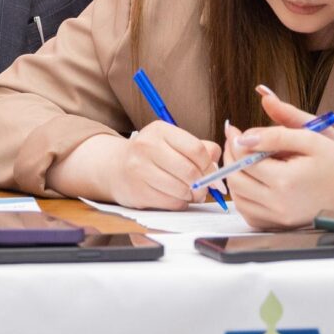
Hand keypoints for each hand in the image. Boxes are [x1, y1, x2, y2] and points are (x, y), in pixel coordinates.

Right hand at [61, 123, 222, 209]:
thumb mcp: (174, 142)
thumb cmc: (152, 155)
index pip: (196, 149)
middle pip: (190, 172)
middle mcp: (147, 147)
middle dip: (203, 183)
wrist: (115, 168)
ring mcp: (139, 170)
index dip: (210, 166)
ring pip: (182, 190)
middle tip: (205, 187)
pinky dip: (180, 203)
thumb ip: (201, 149)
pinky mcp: (138, 191)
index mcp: (160, 130)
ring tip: (190, 191)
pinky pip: (171, 202)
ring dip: (192, 195)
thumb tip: (218, 166)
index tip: (214, 175)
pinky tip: (176, 196)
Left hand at [224, 121, 333, 231]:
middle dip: (230, 159)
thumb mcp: (310, 138)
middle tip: (236, 143)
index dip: (235, 142)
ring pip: (239, 199)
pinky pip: (251, 214)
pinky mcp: (282, 225)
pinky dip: (245, 198)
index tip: (234, 130)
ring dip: (235, 178)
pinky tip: (254, 182)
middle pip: (236, 181)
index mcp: (285, 180)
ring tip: (244, 160)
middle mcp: (279, 203)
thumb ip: (274, 134)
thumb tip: (243, 137)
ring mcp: (280, 218)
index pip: (243, 160)